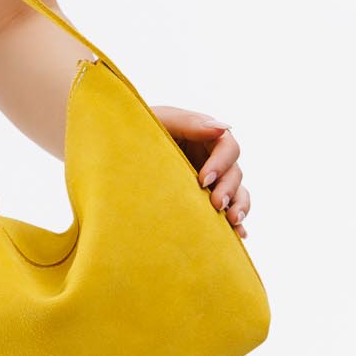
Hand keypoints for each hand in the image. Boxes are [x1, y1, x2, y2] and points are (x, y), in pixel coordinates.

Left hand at [150, 107, 249, 238]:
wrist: (116, 151)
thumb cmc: (137, 129)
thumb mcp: (160, 121)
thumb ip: (189, 123)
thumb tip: (222, 127)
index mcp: (204, 134)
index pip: (228, 147)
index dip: (221, 164)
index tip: (203, 180)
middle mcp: (211, 156)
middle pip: (235, 172)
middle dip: (229, 189)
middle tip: (216, 205)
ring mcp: (209, 178)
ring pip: (237, 191)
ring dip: (239, 207)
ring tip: (233, 223)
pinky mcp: (204, 197)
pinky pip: (227, 209)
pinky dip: (235, 223)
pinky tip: (238, 234)